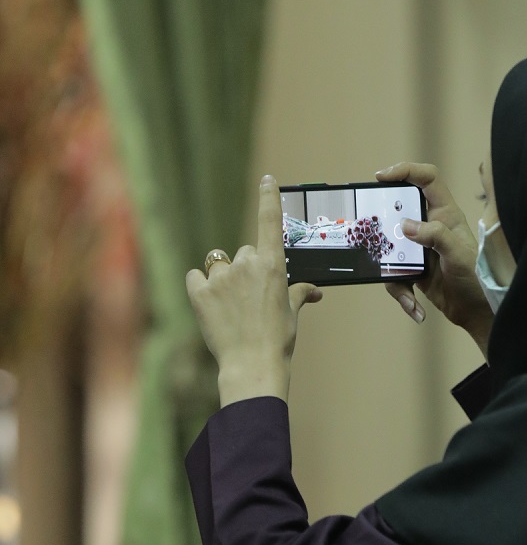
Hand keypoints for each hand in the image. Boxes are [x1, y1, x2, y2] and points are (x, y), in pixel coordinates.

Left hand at [186, 176, 322, 405]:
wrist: (253, 365)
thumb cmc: (278, 340)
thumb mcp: (292, 313)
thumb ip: (298, 293)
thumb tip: (313, 291)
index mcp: (273, 265)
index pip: (269, 221)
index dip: (268, 197)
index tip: (267, 180)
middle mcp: (246, 264)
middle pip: (243, 252)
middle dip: (246, 269)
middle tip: (251, 298)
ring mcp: (221, 277)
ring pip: (219, 264)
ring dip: (224, 277)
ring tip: (230, 305)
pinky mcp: (199, 292)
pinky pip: (196, 278)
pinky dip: (200, 287)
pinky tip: (209, 304)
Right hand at [375, 162, 492, 357]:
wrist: (481, 313)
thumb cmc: (479, 279)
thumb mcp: (459, 255)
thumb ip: (436, 236)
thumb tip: (406, 226)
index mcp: (446, 214)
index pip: (427, 180)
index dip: (405, 170)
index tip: (381, 177)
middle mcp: (432, 227)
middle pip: (399, 212)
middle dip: (384, 224)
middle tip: (373, 234)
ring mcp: (421, 249)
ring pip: (391, 248)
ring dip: (392, 272)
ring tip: (407, 292)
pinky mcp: (415, 270)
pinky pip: (396, 276)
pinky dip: (403, 295)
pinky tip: (416, 310)